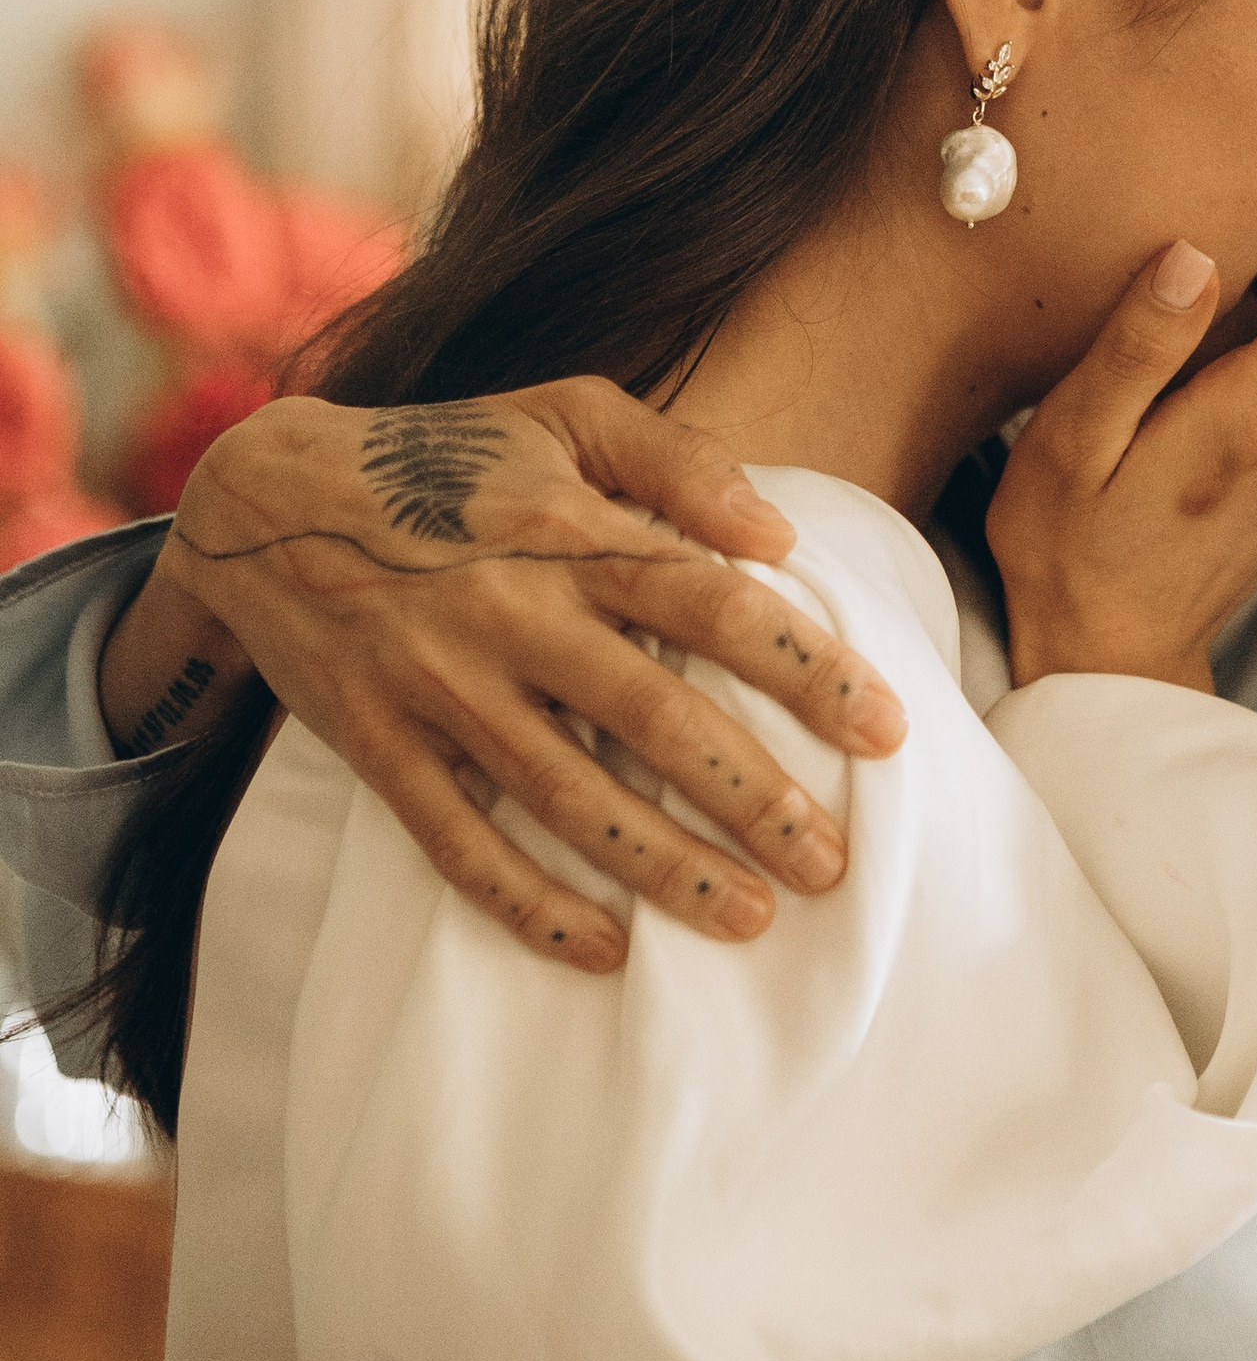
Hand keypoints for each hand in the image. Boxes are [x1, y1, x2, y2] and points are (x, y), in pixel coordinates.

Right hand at [111, 381, 909, 969]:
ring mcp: (442, 690)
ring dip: (664, 866)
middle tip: (832, 864)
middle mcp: (513, 617)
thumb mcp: (565, 412)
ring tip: (749, 917)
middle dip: (751, 796)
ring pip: (568, 797)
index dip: (803, 667)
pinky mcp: (382, 751)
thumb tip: (778, 535)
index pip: (709, 603)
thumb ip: (677, 460)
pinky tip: (606, 948)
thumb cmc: (450, 454)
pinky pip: (460, 846)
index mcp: (570, 533)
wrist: (266, 502)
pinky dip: (530, 905)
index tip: (886, 729)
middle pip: (653, 717)